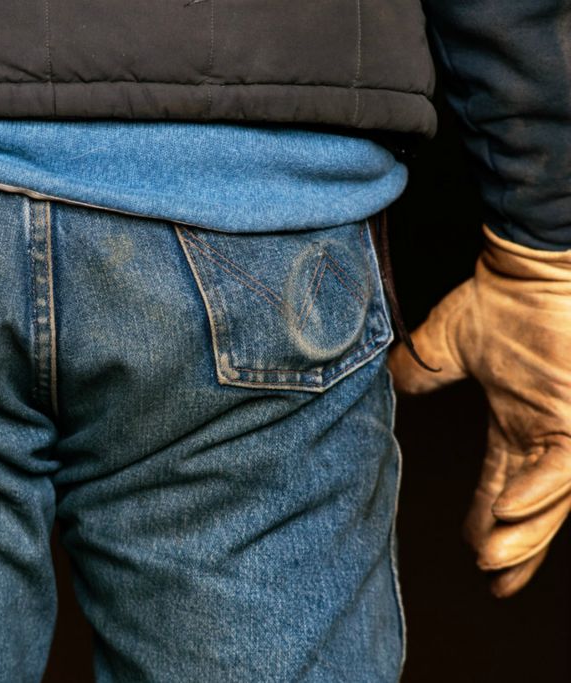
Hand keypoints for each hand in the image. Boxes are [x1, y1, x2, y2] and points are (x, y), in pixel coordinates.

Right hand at [389, 225, 570, 596]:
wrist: (533, 267)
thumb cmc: (503, 299)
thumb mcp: (444, 345)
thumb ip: (418, 370)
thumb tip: (387, 385)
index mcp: (522, 421)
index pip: (507, 482)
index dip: (492, 520)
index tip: (474, 552)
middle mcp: (548, 431)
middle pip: (536, 505)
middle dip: (520, 546)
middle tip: (499, 582)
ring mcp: (568, 426)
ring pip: (554, 496)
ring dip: (526, 532)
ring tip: (496, 562)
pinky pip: (565, 466)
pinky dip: (538, 491)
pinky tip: (507, 511)